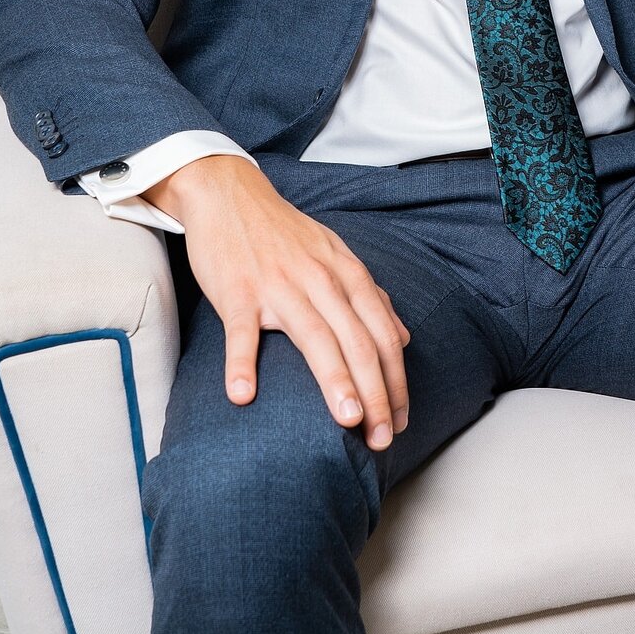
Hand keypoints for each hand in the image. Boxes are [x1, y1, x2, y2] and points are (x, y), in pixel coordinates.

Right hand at [142, 155, 411, 445]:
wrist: (230, 194)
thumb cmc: (285, 233)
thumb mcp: (336, 255)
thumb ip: (370, 296)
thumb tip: (404, 336)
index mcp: (346, 274)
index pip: (382, 334)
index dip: (395, 380)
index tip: (400, 421)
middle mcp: (320, 280)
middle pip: (357, 342)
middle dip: (376, 393)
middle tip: (382, 438)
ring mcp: (278, 284)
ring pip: (314, 336)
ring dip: (333, 380)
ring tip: (348, 421)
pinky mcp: (237, 290)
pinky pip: (241, 331)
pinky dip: (242, 363)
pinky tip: (243, 395)